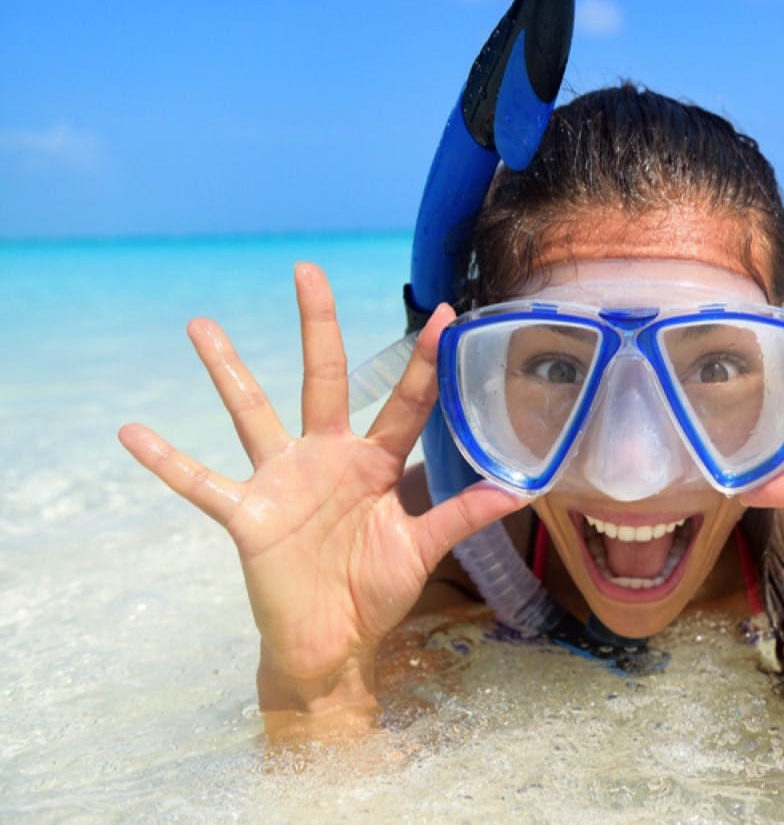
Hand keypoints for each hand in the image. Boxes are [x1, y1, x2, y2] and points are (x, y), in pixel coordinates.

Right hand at [118, 264, 523, 723]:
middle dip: (319, 326)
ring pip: (252, 413)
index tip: (445, 312)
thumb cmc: (376, 592)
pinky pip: (201, 484)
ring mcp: (283, 481)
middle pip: (322, 379)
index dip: (426, 360)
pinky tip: (130, 432)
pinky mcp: (248, 515)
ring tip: (200, 325)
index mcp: (376, 462)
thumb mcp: (423, 550)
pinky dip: (166, 461)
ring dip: (228, 371)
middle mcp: (327, 457)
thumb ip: (462, 515)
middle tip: (307, 270)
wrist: (331, 644)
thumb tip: (520, 489)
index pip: (405, 401)